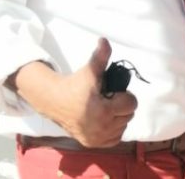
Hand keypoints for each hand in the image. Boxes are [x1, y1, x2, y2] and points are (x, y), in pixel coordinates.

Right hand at [15, 38, 137, 147]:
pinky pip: (115, 138)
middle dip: (122, 106)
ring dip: (119, 117)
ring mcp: (96, 138)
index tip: (113, 92)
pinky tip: (105, 119)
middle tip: (110, 99)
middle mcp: (101, 128)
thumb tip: (104, 40)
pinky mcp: (92, 144)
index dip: (125, 96)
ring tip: (107, 108)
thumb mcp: (89, 71)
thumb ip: (100, 56)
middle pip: (128, 115)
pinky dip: (113, 130)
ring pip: (123, 127)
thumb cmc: (75, 85)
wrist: (54, 102)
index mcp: (103, 111)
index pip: (131, 104)